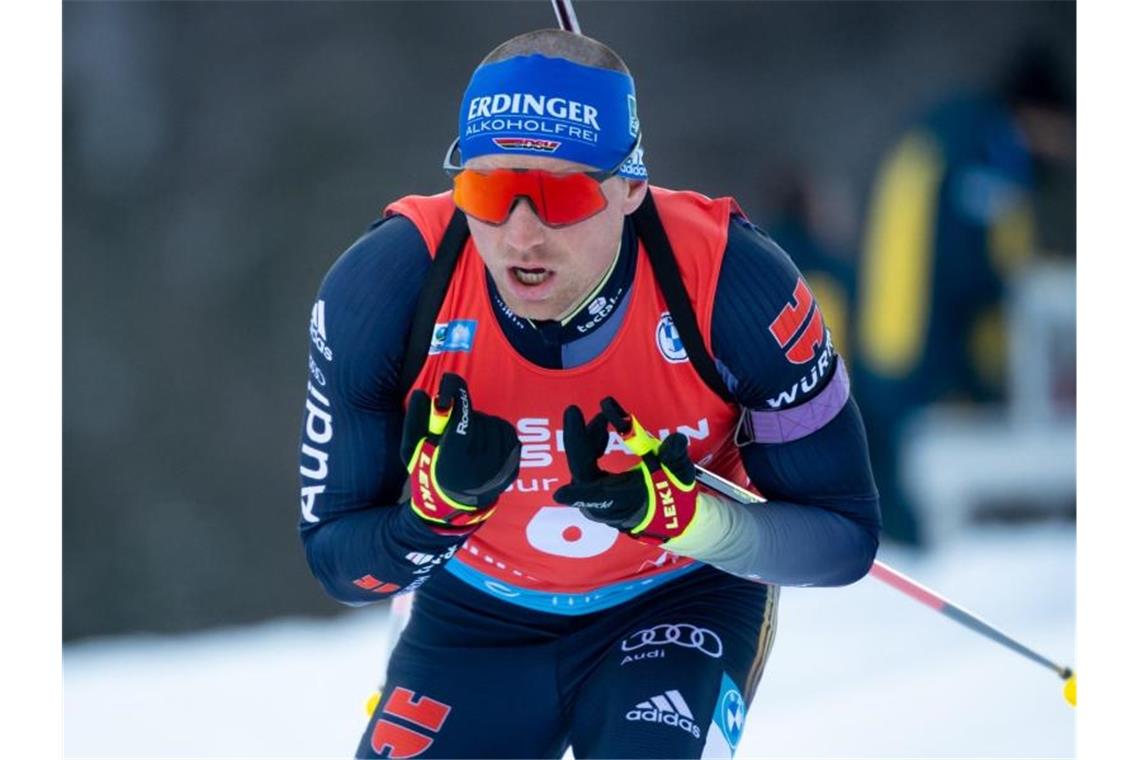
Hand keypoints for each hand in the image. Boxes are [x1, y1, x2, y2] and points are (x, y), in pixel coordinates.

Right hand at [401, 373, 520, 532]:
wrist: (451, 507)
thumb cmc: (428, 474)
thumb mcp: (413, 450)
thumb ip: (416, 421)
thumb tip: (423, 393)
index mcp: (453, 465)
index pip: (461, 421)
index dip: (456, 397)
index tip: (450, 380)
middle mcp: (481, 469)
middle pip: (475, 420)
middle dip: (463, 417)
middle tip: (453, 430)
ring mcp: (501, 470)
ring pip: (493, 423)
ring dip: (479, 423)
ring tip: (468, 440)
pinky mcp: (513, 468)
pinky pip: (508, 432)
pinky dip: (495, 430)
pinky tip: (484, 441)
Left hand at [553, 397, 698, 544]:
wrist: (670, 514)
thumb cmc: (672, 494)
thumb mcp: (679, 474)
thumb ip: (674, 456)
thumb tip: (674, 440)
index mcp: (624, 501)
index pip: (599, 497)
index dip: (580, 495)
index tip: (559, 494)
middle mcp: (604, 504)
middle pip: (582, 471)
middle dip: (578, 440)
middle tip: (573, 411)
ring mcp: (595, 499)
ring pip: (581, 466)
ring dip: (587, 439)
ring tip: (603, 417)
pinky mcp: (593, 492)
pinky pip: (585, 467)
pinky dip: (591, 447)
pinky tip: (602, 430)